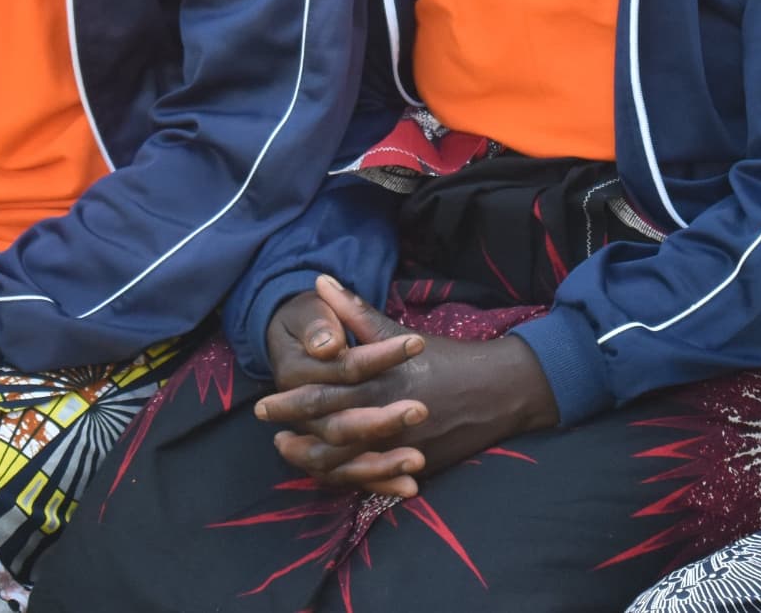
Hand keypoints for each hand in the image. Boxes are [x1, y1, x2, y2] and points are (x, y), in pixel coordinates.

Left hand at [255, 277, 556, 496]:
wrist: (496, 391)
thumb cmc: (443, 357)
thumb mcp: (399, 333)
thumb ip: (356, 313)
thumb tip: (321, 282)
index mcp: (380, 382)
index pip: (323, 395)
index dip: (290, 401)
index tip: (264, 401)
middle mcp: (386, 417)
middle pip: (327, 430)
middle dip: (293, 428)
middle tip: (268, 426)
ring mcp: (400, 447)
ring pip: (344, 462)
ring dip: (311, 458)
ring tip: (289, 449)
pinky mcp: (413, 466)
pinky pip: (368, 478)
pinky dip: (343, 475)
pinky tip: (325, 468)